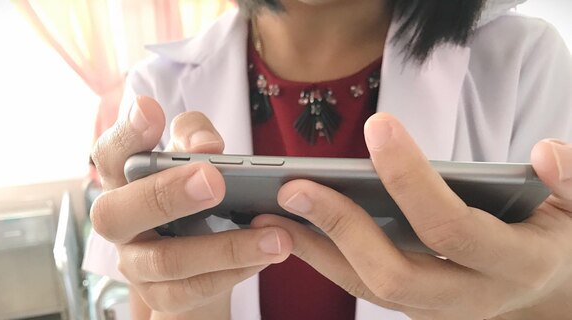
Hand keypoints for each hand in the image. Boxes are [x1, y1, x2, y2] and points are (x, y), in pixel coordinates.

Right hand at [90, 96, 291, 317]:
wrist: (200, 257)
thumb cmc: (195, 193)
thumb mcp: (196, 158)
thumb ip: (196, 137)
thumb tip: (209, 148)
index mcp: (123, 179)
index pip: (109, 153)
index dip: (126, 132)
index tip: (150, 109)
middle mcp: (119, 222)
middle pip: (116, 214)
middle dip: (166, 195)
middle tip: (214, 180)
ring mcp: (135, 264)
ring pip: (166, 261)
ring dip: (226, 247)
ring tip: (275, 235)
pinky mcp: (159, 296)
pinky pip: (192, 292)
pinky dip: (234, 273)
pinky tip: (265, 257)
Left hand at [252, 113, 571, 318]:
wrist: (553, 295)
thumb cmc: (559, 241)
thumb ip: (571, 181)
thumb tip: (545, 153)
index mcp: (511, 263)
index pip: (449, 225)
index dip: (410, 178)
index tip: (378, 126)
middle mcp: (467, 296)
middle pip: (392, 273)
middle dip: (340, 226)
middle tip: (293, 185)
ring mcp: (436, 309)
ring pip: (365, 287)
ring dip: (315, 249)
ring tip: (269, 211)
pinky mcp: (414, 306)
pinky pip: (362, 286)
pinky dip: (324, 258)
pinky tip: (294, 228)